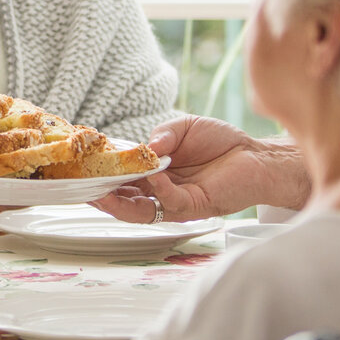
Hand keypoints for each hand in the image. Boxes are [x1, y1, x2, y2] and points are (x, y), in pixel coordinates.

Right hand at [92, 114, 307, 222]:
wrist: (257, 155)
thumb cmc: (221, 141)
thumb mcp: (183, 128)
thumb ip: (162, 135)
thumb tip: (145, 147)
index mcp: (154, 174)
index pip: (121, 179)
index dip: (102, 176)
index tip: (82, 169)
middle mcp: (160, 191)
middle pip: (124, 200)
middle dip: (102, 196)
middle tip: (84, 188)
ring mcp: (175, 201)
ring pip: (139, 211)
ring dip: (119, 204)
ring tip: (102, 194)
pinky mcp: (194, 206)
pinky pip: (169, 202)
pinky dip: (159, 190)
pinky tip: (154, 176)